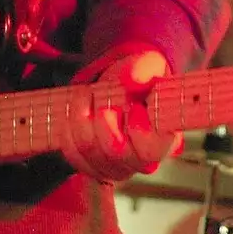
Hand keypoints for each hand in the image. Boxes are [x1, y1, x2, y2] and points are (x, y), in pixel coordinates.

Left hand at [60, 48, 178, 183]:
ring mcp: (113, 167)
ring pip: (88, 148)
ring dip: (83, 115)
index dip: (139, 130)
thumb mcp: (148, 66)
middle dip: (104, 118)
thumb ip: (144, 70)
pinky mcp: (88, 165)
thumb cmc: (140, 80)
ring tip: (90, 93)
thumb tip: (133, 80)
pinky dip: (69, 125)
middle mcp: (139, 161)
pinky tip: (79, 108)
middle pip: (114, 152)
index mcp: (163, 140)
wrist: (120, 88)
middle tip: (106, 96)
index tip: (135, 107)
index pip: (151, 151)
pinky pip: (71, 150)